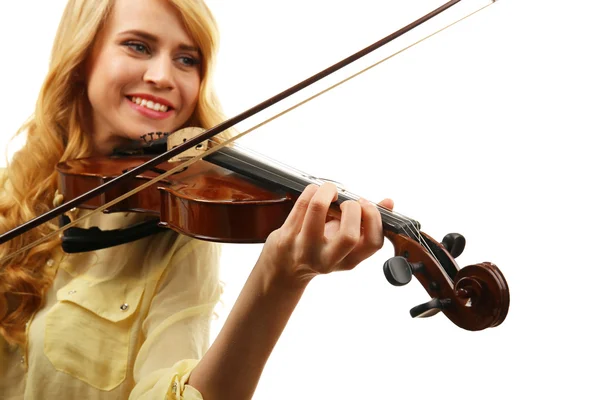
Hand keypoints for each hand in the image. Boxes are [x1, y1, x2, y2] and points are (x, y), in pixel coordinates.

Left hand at [260, 183, 393, 286]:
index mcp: (348, 260)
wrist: (284, 268)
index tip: (366, 205)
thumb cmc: (319, 250)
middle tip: (346, 203)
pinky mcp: (285, 237)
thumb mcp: (344, 243)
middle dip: (352, 208)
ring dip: (326, 190)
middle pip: (348, 235)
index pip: (373, 243)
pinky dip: (312, 190)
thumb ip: (366, 223)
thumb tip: (389, 202)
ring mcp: (304, 249)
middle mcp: (327, 259)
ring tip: (330, 190)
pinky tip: (315, 192)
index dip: (374, 219)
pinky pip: (301, 204)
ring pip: (317, 209)